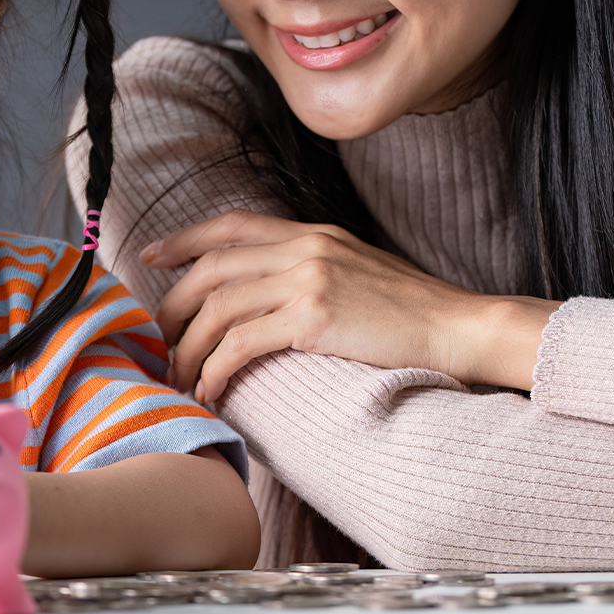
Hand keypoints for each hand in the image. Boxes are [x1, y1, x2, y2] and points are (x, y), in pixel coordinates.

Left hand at [146, 210, 559, 403]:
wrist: (461, 327)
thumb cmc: (414, 312)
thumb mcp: (358, 270)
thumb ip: (313, 268)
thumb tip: (271, 291)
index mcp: (313, 233)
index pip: (232, 224)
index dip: (185, 238)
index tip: (151, 256)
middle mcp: (305, 248)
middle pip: (212, 267)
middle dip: (173, 303)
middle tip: (156, 337)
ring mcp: (309, 279)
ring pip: (219, 308)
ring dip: (189, 346)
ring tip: (177, 375)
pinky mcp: (314, 318)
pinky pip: (242, 343)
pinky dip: (216, 368)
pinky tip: (210, 389)